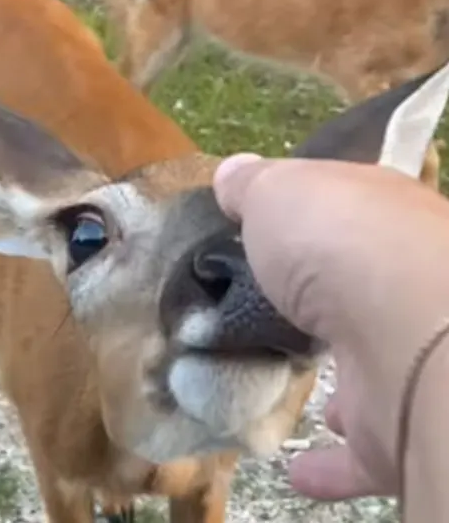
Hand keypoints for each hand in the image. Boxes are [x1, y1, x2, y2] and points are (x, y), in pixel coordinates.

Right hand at [212, 153, 448, 499]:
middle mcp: (409, 282)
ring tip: (292, 380)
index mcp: (386, 215)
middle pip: (362, 286)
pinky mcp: (398, 420)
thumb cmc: (336, 243)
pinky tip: (295, 469)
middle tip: (272, 307)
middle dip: (327, 297)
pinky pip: (360, 449)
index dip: (314, 215)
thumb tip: (233, 172)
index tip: (270, 231)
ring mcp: (408, 354)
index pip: (352, 208)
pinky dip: (329, 462)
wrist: (402, 332)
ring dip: (340, 379)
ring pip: (373, 365)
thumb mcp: (277, 192)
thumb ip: (253, 186)